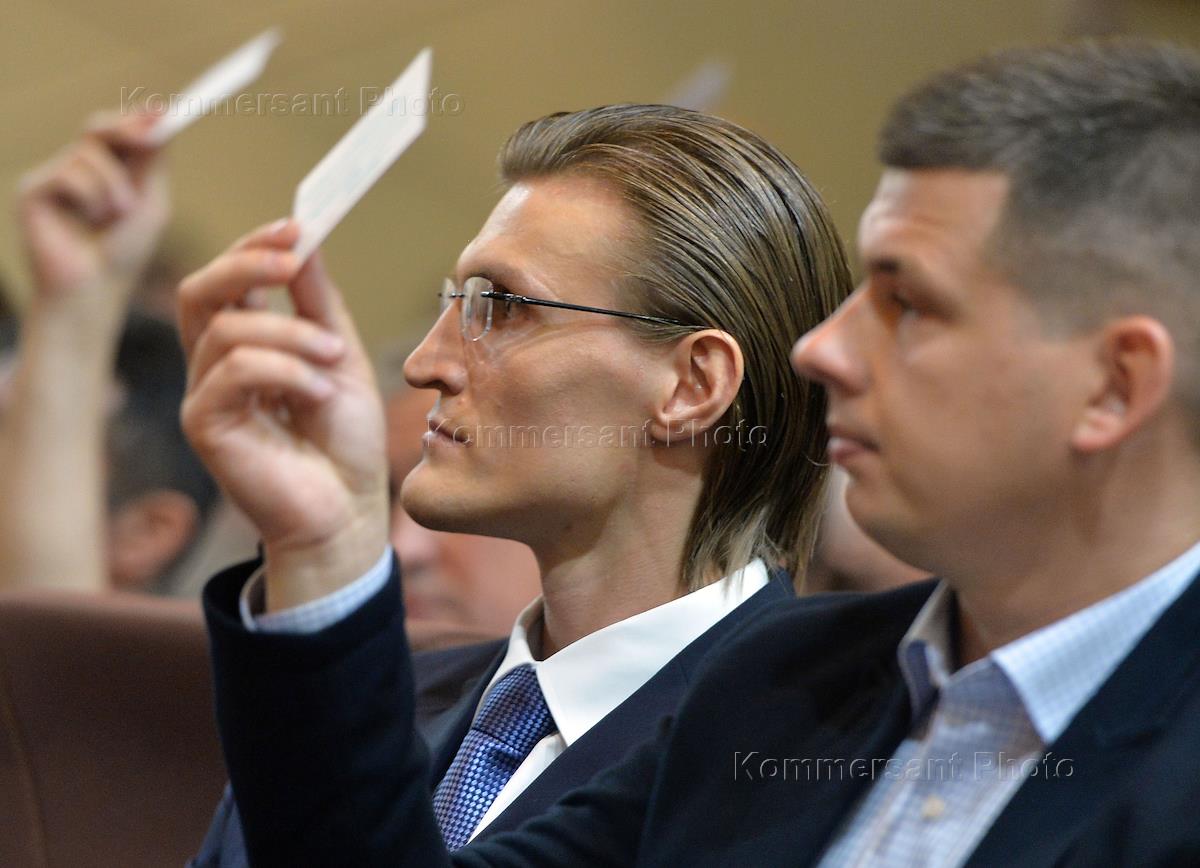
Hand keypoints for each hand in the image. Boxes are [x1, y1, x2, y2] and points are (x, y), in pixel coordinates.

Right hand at [16, 109, 168, 313]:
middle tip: (152, 134)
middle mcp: (73, 169)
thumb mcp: (149, 202)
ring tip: (119, 215)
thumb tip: (160, 114)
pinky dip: (90, 197)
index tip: (166, 112)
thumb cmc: (124, 253)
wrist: (94, 290)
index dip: (138, 120)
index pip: (116, 133)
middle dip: (127, 129)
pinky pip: (68, 173)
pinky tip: (90, 223)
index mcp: (102, 172)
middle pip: (97, 129)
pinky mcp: (31, 190)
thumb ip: (152, 162)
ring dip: (114, 184)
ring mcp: (50, 178)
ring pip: (87, 153)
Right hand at [179, 221, 388, 608]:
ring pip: (227, 331)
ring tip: (331, 362)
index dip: (253, 248)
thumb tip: (304, 241)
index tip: (296, 228)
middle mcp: (215, 366)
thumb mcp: (339, 356)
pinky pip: (232, 373)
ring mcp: (205, 395)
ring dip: (290, 335)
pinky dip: (284, 372)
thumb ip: (317, 304)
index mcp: (245, 345)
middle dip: (246, 266)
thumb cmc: (344, 439)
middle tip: (292, 262)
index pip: (227, 282)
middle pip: (200, 292)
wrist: (348, 508)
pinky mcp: (204, 426)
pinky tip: (318, 394)